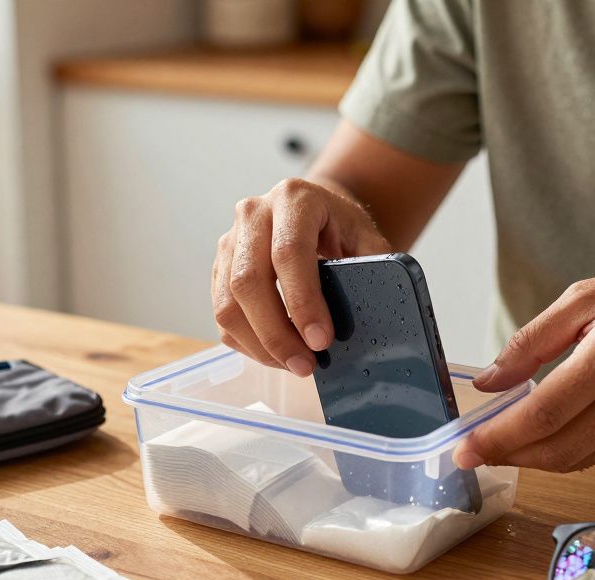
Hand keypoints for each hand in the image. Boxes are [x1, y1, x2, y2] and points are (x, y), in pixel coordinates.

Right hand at [212, 178, 390, 375]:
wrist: (315, 212)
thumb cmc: (342, 228)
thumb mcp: (367, 238)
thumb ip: (372, 269)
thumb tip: (374, 312)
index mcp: (294, 199)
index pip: (288, 253)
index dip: (302, 302)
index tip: (321, 341)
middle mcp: (254, 213)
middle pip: (248, 281)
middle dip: (276, 333)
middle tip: (305, 365)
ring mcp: (230, 240)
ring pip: (227, 303)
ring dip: (259, 345)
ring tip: (293, 364)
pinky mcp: (220, 267)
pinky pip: (222, 314)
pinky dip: (247, 343)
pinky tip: (276, 354)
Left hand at [453, 261, 594, 472]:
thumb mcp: (590, 294)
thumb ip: (533, 340)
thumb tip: (488, 381)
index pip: (544, 413)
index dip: (498, 437)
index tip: (463, 448)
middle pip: (559, 449)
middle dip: (508, 456)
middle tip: (473, 453)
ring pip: (580, 460)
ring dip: (536, 457)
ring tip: (507, 442)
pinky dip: (574, 448)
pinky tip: (560, 429)